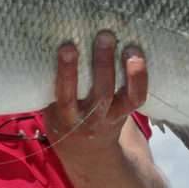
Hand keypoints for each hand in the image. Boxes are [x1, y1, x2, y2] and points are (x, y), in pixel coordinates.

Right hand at [42, 31, 147, 154]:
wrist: (85, 151)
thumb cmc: (62, 117)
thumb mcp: (50, 108)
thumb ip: (51, 84)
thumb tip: (49, 42)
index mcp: (64, 116)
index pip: (66, 95)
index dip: (67, 72)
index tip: (68, 47)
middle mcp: (89, 119)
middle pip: (100, 93)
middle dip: (103, 63)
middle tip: (105, 36)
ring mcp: (110, 117)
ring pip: (124, 97)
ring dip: (129, 72)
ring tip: (130, 47)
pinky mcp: (125, 113)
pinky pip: (137, 98)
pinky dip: (140, 78)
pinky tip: (138, 56)